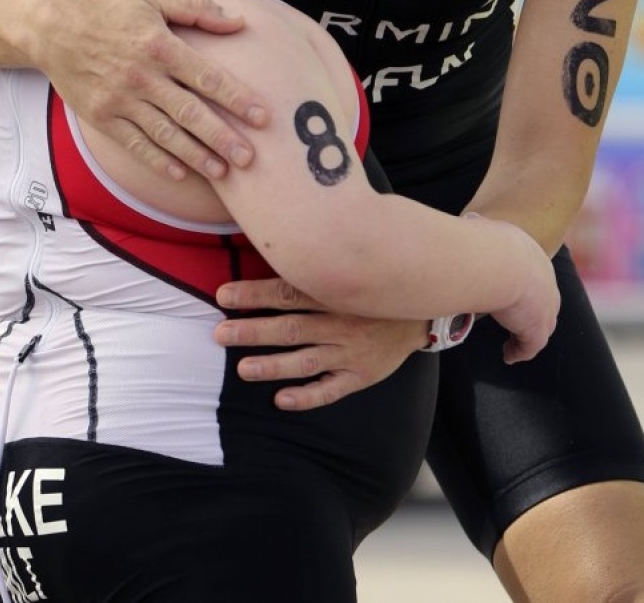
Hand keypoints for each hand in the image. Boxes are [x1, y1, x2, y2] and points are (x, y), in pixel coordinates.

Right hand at [35, 0, 269, 178]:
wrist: (54, 30)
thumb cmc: (111, 12)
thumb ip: (198, 8)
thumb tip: (239, 21)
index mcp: (159, 46)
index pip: (206, 76)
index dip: (236, 97)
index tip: (262, 116)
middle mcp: (142, 77)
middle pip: (189, 113)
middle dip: (222, 137)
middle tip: (250, 158)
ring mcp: (120, 101)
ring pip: (165, 134)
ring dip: (196, 155)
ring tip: (223, 172)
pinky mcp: (102, 118)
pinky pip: (135, 144)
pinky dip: (158, 160)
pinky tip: (180, 173)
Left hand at [214, 278, 428, 409]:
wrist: (422, 310)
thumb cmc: (373, 286)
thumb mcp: (349, 267)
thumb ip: (315, 264)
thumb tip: (275, 243)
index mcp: (334, 292)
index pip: (288, 291)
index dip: (255, 293)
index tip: (224, 295)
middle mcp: (341, 321)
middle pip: (291, 327)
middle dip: (253, 331)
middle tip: (220, 333)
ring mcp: (351, 350)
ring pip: (307, 360)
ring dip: (273, 365)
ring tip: (243, 369)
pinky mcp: (361, 374)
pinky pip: (332, 389)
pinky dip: (308, 396)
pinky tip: (281, 400)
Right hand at [480, 219, 560, 362]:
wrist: (498, 263)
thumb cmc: (484, 244)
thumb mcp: (484, 228)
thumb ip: (479, 227)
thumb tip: (471, 221)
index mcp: (533, 256)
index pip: (533, 273)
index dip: (524, 284)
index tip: (512, 291)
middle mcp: (546, 282)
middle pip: (544, 300)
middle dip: (532, 309)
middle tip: (515, 317)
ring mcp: (545, 308)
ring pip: (541, 324)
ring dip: (527, 331)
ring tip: (513, 340)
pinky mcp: (537, 329)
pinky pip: (530, 346)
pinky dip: (519, 351)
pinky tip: (509, 355)